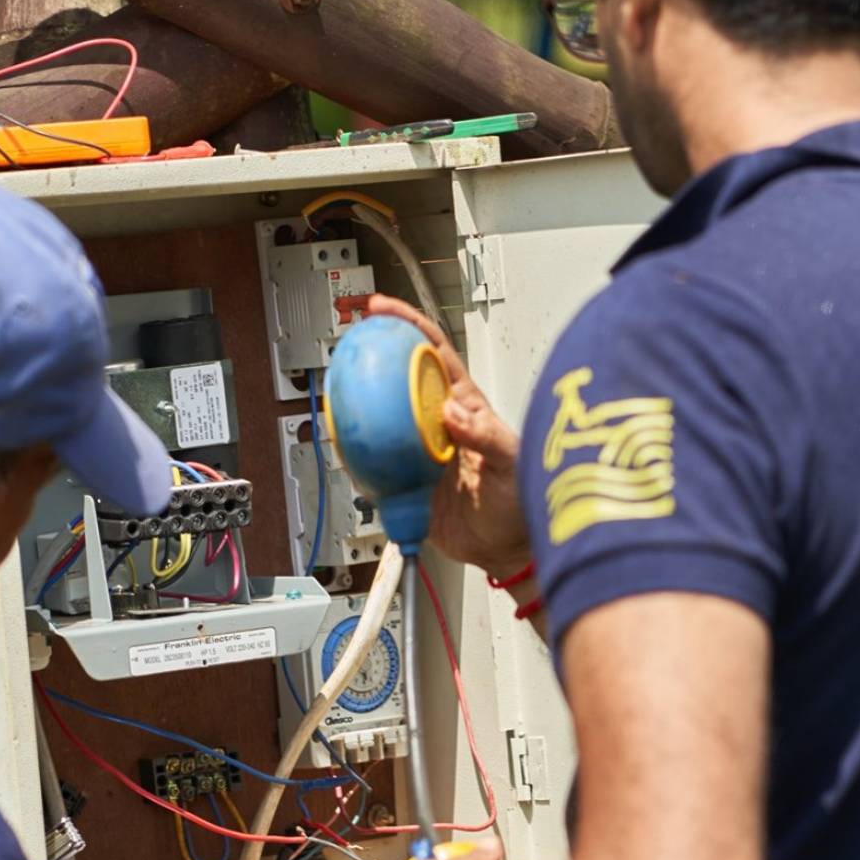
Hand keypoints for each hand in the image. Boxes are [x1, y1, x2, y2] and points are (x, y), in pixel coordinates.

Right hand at [360, 295, 531, 581]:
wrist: (507, 549)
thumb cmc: (521, 502)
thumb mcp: (513, 463)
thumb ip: (488, 436)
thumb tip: (454, 413)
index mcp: (465, 406)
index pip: (434, 354)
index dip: (409, 325)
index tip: (382, 310)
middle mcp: (437, 423)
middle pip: (399, 378)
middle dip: (374, 354)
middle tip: (349, 343)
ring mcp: (419, 450)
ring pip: (382, 417)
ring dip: (360, 403)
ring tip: (337, 390)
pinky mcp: (405, 481)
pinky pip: (374, 461)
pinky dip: (357, 452)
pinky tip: (344, 447)